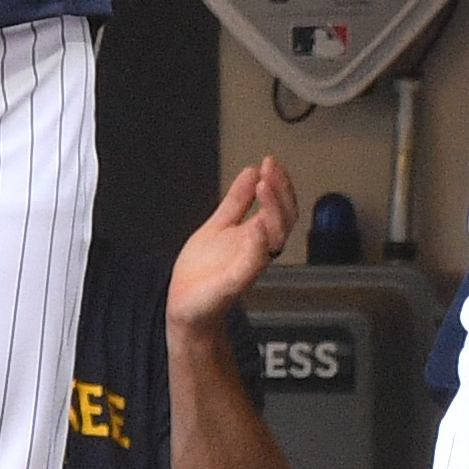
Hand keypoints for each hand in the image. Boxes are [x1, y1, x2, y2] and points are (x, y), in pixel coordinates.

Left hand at [168, 157, 299, 335]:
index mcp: (255, 236)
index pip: (281, 207)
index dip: (280, 184)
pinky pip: (252, 265)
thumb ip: (236, 201)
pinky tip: (257, 226)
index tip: (270, 162)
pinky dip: (257, 245)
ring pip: (275, 239)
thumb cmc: (203, 272)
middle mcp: (257, 251)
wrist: (183, 307)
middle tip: (270, 170)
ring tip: (264, 186)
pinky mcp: (233, 284)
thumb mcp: (218, 225)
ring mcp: (247, 267)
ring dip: (273, 211)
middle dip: (281, 192)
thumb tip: (251, 172)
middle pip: (285, 220)